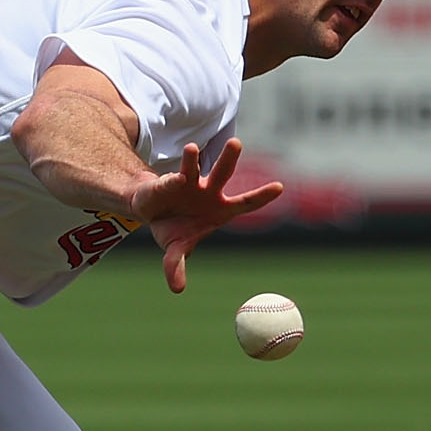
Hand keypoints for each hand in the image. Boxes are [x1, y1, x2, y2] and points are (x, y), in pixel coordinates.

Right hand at [128, 139, 284, 292]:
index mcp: (220, 209)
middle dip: (228, 158)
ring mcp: (190, 183)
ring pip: (194, 168)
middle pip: (222, 173)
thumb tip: (176, 289)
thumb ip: (176, 266)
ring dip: (193, 159)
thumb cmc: (173, 227)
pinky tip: (172, 180)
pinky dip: (170, 181)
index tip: (279, 186)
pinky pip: (171, 180)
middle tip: (235, 142)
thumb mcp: (175, 249)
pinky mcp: (169, 180)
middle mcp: (208, 191)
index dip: (261, 196)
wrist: (150, 211)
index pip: (246, 202)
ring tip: (191, 149)